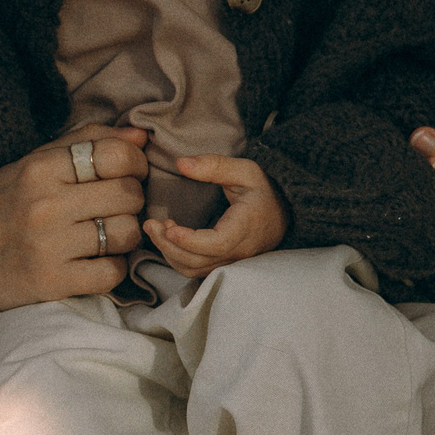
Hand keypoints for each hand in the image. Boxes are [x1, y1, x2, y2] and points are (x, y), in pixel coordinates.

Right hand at [0, 127, 151, 311]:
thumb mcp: (25, 165)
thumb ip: (81, 143)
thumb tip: (141, 135)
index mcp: (37, 169)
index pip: (116, 156)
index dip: (135, 163)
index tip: (127, 173)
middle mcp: (44, 205)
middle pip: (129, 195)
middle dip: (129, 200)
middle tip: (110, 207)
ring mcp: (49, 246)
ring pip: (127, 234)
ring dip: (122, 235)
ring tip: (100, 235)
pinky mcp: (53, 282)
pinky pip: (113, 272)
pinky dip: (111, 268)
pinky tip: (92, 261)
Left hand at [143, 155, 288, 275]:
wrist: (284, 213)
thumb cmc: (263, 191)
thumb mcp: (245, 171)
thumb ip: (214, 165)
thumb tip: (181, 163)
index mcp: (246, 227)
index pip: (218, 243)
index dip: (190, 240)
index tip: (169, 227)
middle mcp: (240, 251)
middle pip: (198, 261)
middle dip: (168, 245)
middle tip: (151, 224)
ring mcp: (232, 262)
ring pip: (194, 270)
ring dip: (169, 253)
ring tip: (157, 229)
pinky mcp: (224, 265)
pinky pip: (196, 271)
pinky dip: (177, 258)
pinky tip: (169, 238)